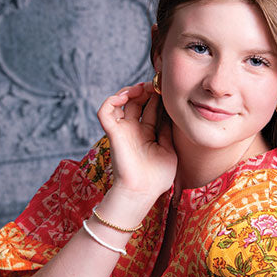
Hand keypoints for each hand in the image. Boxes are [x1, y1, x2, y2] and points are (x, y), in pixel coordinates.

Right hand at [97, 82, 176, 199]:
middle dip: (147, 90)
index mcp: (148, 134)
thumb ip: (167, 131)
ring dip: (131, 91)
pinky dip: (112, 100)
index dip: (158, 97)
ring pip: (121, 102)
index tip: (169, 88)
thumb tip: (171, 113)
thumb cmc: (157, 178)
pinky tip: (126, 96)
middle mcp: (134, 130)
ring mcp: (123, 130)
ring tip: (143, 88)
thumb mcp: (169, 150)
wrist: (142, 192)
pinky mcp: (113, 133)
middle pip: (138, 102)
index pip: (152, 109)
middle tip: (157, 84)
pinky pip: (105, 111)